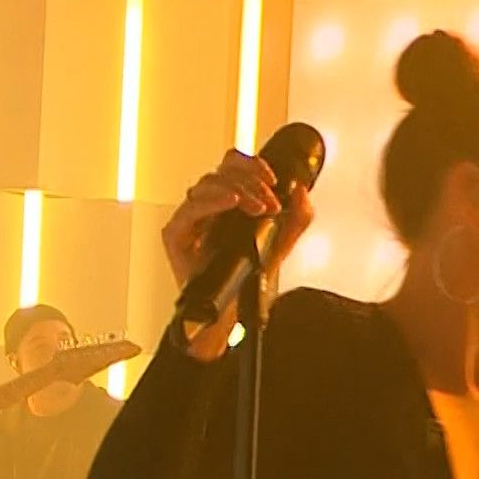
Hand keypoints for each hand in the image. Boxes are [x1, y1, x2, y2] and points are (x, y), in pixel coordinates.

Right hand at [161, 149, 315, 358]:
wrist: (231, 313)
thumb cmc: (246, 280)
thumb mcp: (281, 244)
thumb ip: (297, 218)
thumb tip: (302, 191)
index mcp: (226, 202)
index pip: (232, 166)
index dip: (252, 165)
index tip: (273, 179)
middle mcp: (206, 207)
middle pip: (221, 171)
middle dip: (250, 181)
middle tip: (268, 202)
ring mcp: (190, 219)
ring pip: (206, 185)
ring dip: (237, 190)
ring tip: (256, 208)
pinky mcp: (176, 235)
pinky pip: (189, 209)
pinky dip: (212, 201)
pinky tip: (231, 202)